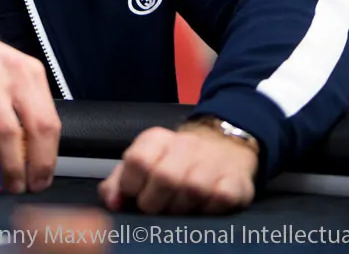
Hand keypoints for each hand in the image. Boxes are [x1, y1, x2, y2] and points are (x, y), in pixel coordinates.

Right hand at [0, 17, 59, 193]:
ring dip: (9, 167)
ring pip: (6, 135)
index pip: (51, 120)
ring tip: (7, 184)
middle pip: (35, 129)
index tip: (44, 176)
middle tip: (29, 186)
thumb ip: (22, 103)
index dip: (49, 155)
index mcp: (30, 73)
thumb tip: (32, 150)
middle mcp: (12, 75)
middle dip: (35, 165)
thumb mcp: (8, 72)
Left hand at [98, 124, 257, 214]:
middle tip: (156, 207)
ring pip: (193, 189)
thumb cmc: (171, 164)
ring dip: (181, 208)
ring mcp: (213, 161)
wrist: (220, 149)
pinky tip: (202, 207)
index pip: (138, 160)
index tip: (136, 194)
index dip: (132, 186)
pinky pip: (220, 198)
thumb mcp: (140, 166)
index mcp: (156, 139)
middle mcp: (185, 144)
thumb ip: (118, 184)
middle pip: (165, 177)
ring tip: (178, 207)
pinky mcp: (235, 179)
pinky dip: (208, 209)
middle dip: (155, 202)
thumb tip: (113, 203)